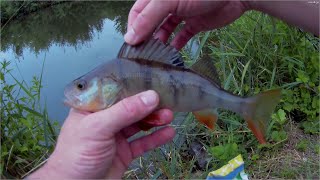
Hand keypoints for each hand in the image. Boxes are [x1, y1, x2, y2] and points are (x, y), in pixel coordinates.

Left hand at [29, 90, 174, 178]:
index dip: (133, 86)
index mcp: (92, 108)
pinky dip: (156, 138)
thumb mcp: (98, 127)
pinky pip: (143, 143)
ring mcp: (115, 137)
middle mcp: (104, 120)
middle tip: (165, 102)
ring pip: (138, 124)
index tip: (152, 82)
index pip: (115, 91)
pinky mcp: (124, 153)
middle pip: (130, 108)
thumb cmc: (76, 155)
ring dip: (154, 120)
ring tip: (169, 116)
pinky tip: (168, 133)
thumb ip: (125, 111)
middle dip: (147, 105)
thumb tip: (151, 96)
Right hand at [125, 0, 248, 48]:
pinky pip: (180, 37)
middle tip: (142, 57)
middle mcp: (167, 5)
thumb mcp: (169, 1)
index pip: (137, 13)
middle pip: (150, 23)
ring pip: (164, 32)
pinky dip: (176, 46)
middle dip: (145, 38)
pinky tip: (172, 56)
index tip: (131, 46)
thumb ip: (148, 18)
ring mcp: (181, 15)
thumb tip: (130, 38)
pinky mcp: (194, 25)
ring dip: (159, 44)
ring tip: (156, 58)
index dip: (133, 29)